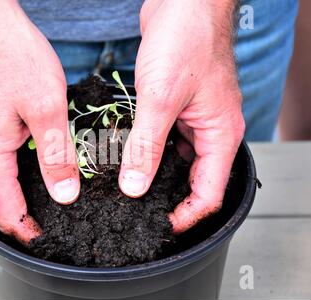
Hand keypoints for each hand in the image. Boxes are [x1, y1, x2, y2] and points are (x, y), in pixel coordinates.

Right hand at [0, 1, 79, 243]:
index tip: (50, 239)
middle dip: (26, 217)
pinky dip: (18, 175)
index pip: (5, 211)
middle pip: (0, 201)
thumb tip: (65, 193)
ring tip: (52, 202)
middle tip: (57, 223)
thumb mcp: (46, 108)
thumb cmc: (11, 56)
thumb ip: (56, 155)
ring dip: (23, 196)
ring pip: (0, 183)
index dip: (28, 230)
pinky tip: (39, 171)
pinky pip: (0, 163)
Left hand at [119, 0, 244, 233]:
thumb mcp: (161, 98)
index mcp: (220, 135)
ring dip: (157, 174)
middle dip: (169, 198)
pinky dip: (151, 151)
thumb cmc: (184, 39)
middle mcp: (211, 131)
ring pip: (178, 160)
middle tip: (139, 210)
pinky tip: (131, 155)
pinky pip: (166, 139)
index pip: (209, 193)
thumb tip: (134, 187)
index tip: (160, 227)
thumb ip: (147, 146)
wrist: (182, 2)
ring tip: (130, 186)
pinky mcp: (177, 107)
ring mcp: (194, 118)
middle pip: (195, 180)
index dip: (186, 216)